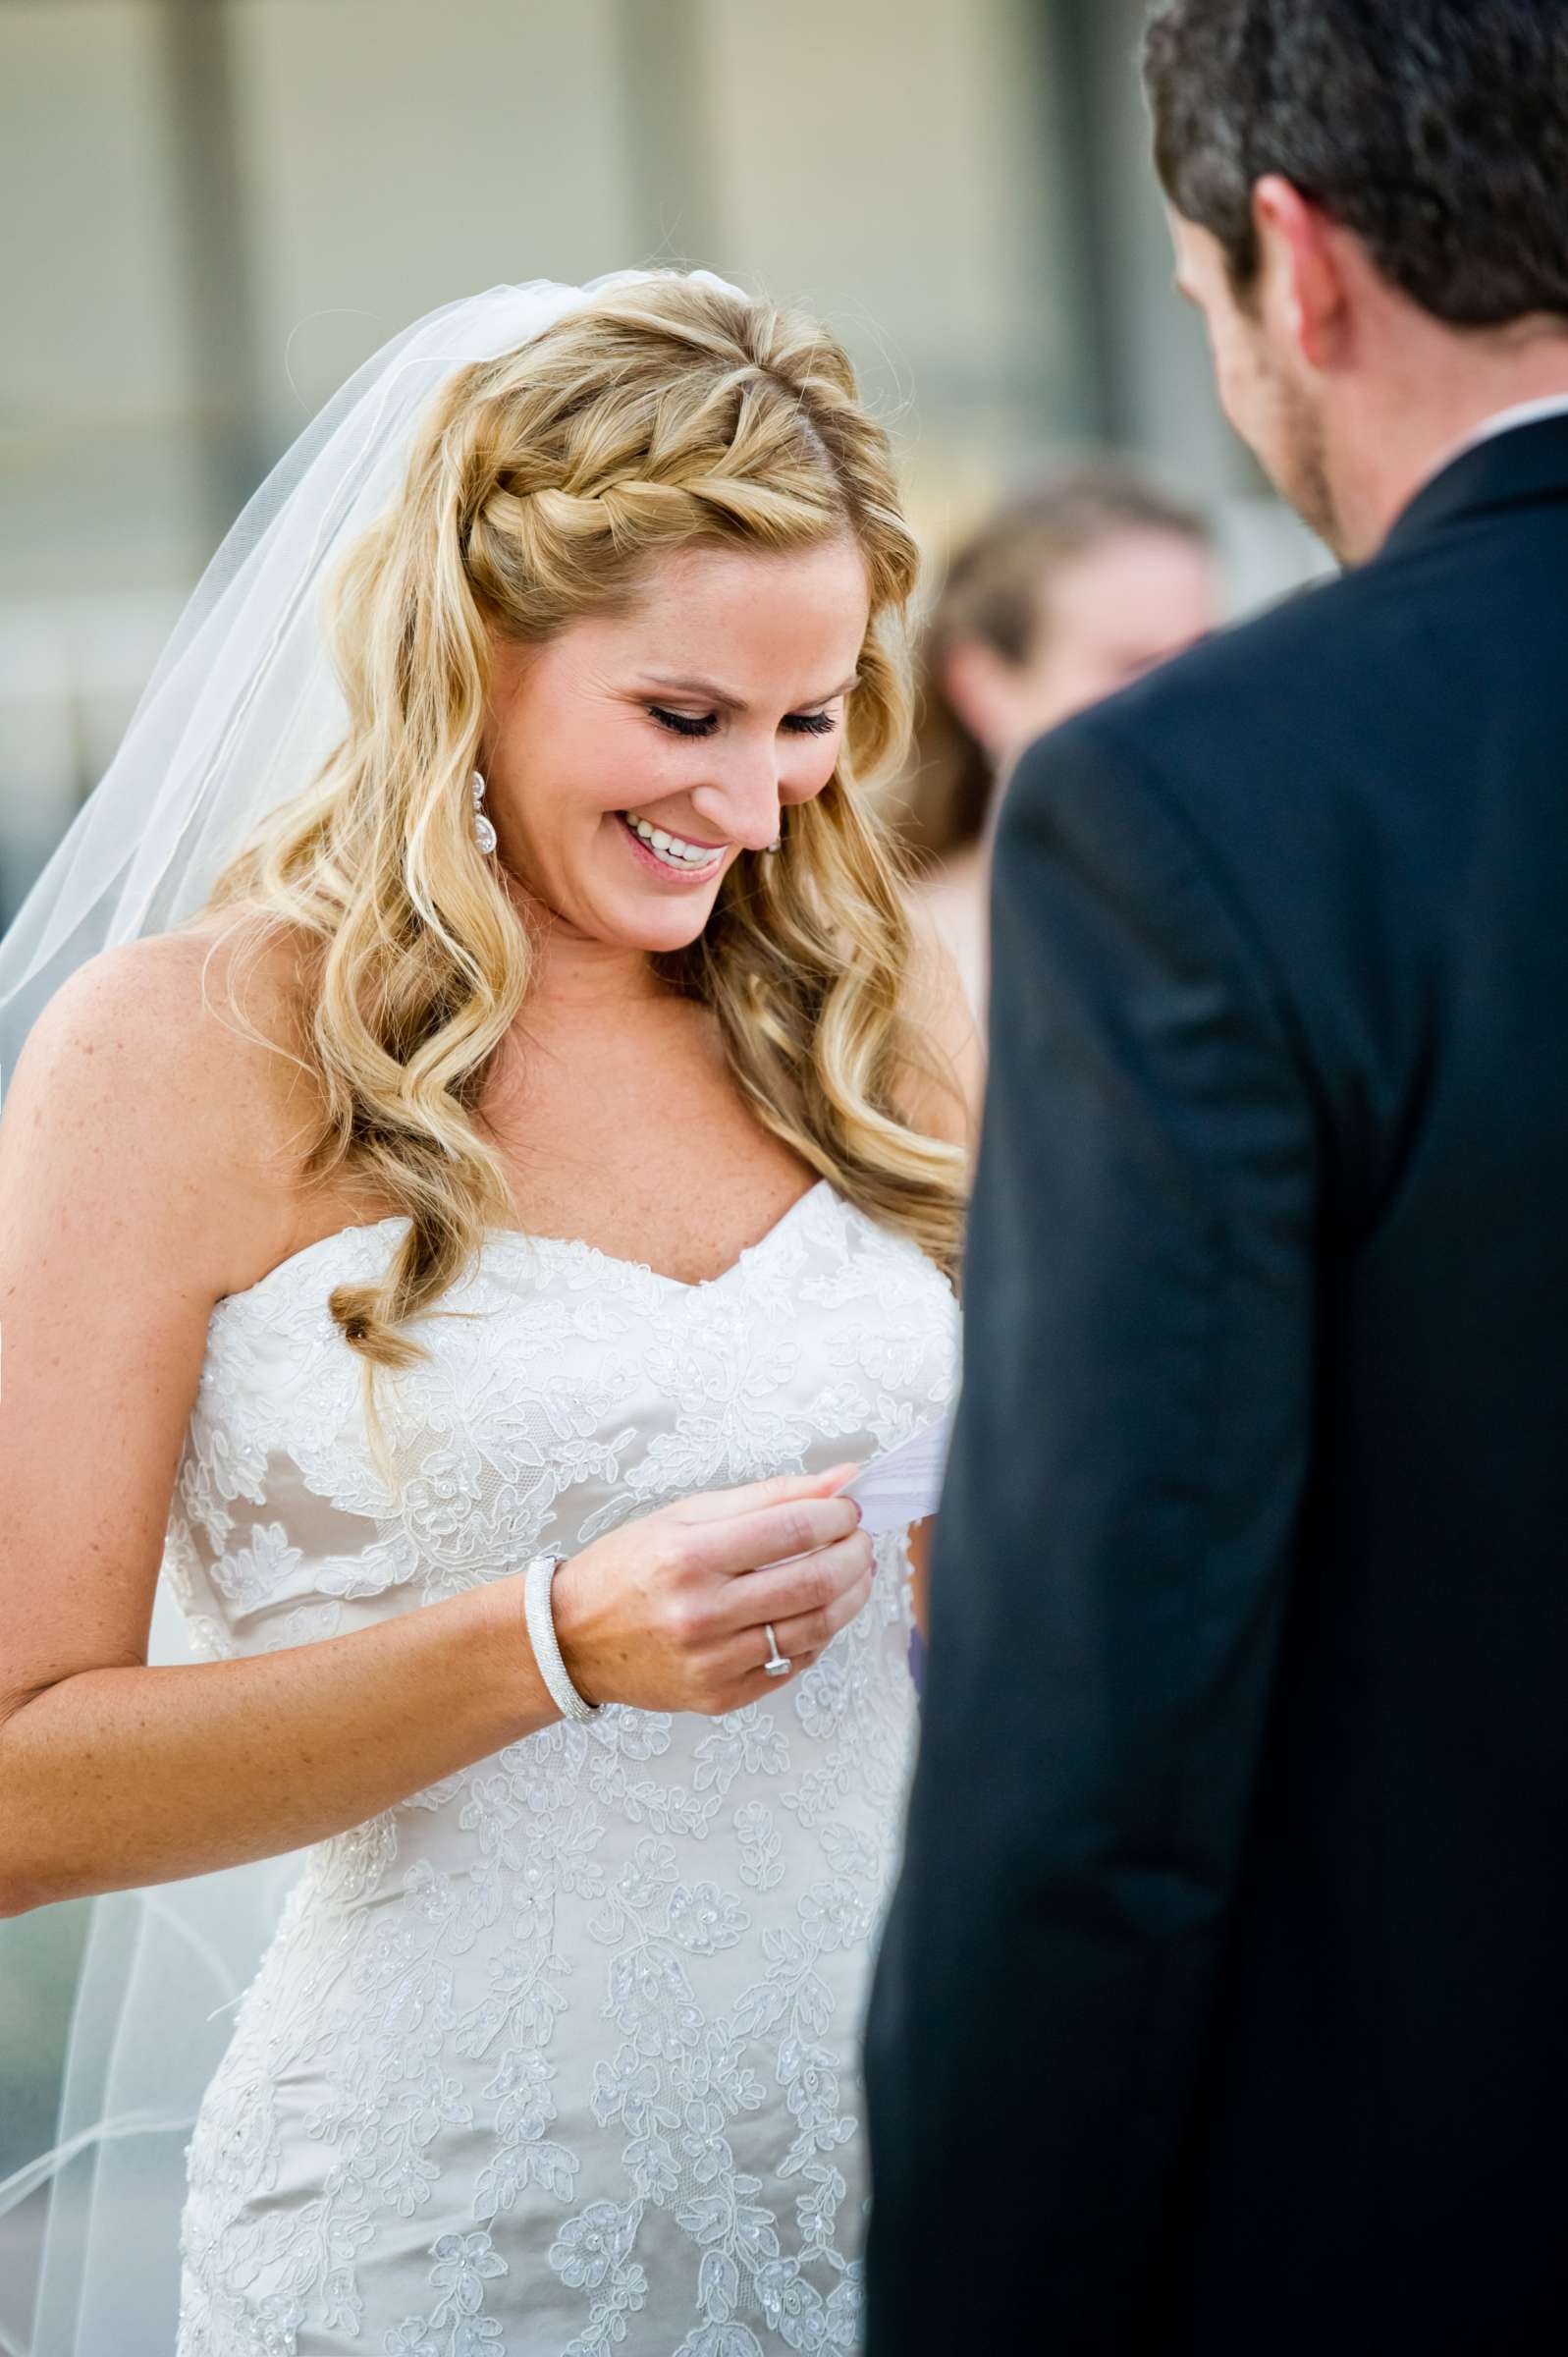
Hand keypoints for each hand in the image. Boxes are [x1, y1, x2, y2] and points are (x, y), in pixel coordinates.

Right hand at [546, 1463, 873, 1716]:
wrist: (572, 1638)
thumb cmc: (629, 1567)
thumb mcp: (687, 1514)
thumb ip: (768, 1496)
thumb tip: (840, 1480)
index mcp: (690, 1555)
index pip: (792, 1528)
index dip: (837, 1515)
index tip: (849, 1509)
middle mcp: (701, 1612)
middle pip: (813, 1582)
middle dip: (854, 1554)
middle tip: (859, 1540)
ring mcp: (712, 1662)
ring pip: (813, 1629)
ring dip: (849, 1597)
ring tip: (852, 1574)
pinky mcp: (720, 1698)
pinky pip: (792, 1666)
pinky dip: (818, 1636)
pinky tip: (815, 1613)